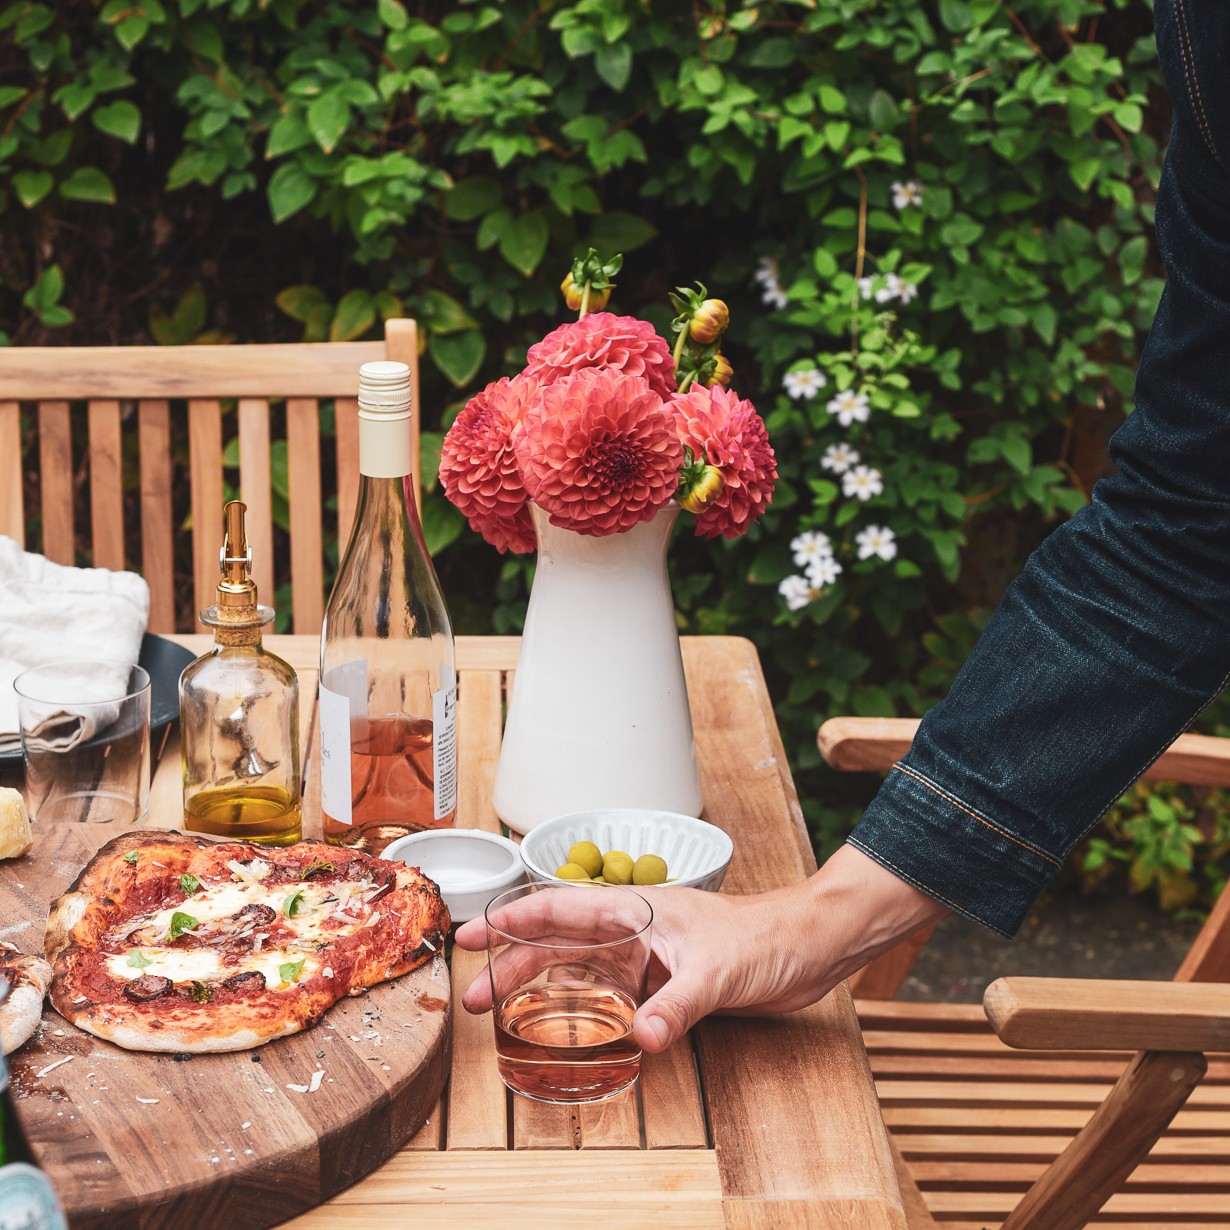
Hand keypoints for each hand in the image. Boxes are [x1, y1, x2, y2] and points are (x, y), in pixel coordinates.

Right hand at [454, 843, 947, 1053]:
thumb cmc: (766, 937)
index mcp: (635, 910)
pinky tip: (572, 1035)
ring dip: (544, 992)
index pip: (558, 908)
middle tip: (477, 998)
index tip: (470, 937)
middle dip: (514, 966)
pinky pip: (613, 1000)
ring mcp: (648, 958)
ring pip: (581, 973)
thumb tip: (641, 1037)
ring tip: (508, 1017)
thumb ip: (677, 1004)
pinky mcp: (667, 985)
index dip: (510, 920)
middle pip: (559, 945)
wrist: (808, 948)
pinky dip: (586, 1015)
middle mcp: (634, 932)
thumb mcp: (717, 971)